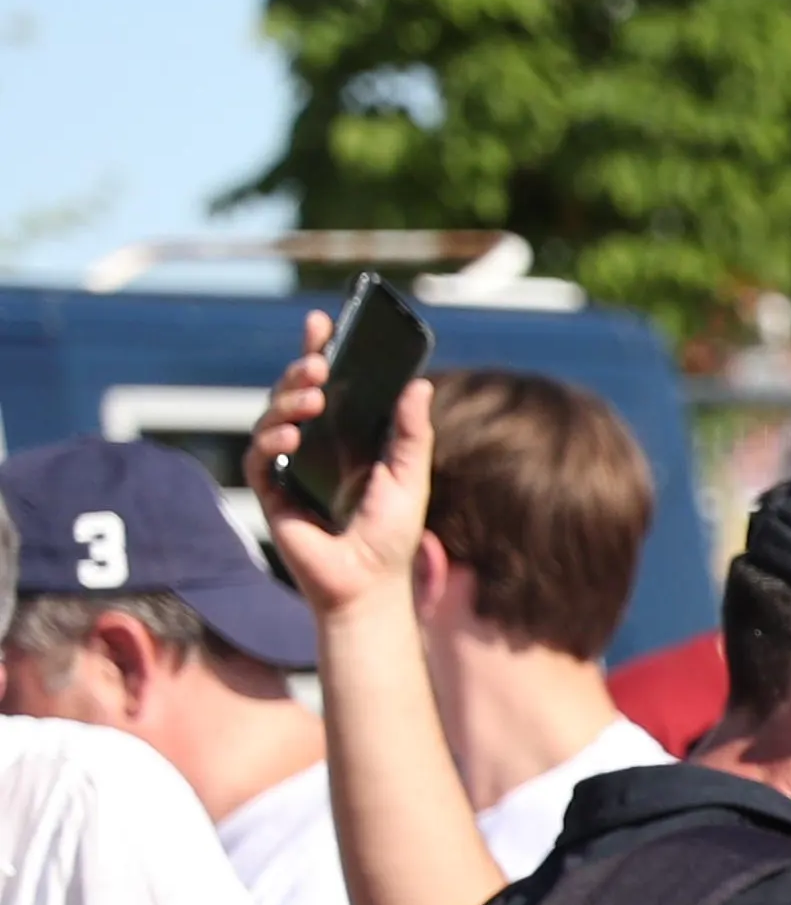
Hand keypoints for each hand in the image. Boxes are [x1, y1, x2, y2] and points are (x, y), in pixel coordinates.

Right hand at [249, 309, 430, 625]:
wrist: (369, 584)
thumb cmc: (390, 533)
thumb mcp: (410, 476)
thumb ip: (411, 432)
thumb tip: (419, 384)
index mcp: (343, 436)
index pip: (327, 384)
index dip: (319, 350)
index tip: (322, 320)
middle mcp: (311, 446)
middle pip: (294, 393)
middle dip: (302, 369)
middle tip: (321, 361)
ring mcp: (286, 467)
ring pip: (271, 417)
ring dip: (288, 399)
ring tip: (314, 394)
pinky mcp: (270, 493)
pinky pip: (258, 458)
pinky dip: (271, 441)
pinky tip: (291, 437)